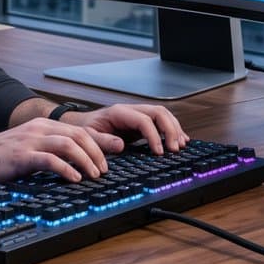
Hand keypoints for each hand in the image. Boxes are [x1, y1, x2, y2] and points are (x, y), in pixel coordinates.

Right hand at [0, 118, 112, 184]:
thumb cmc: (0, 156)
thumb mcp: (28, 146)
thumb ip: (49, 148)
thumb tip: (72, 160)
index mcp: (42, 125)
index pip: (79, 129)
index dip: (99, 142)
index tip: (113, 154)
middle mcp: (39, 128)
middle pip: (78, 134)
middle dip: (97, 152)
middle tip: (104, 169)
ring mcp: (30, 140)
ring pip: (68, 144)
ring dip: (86, 160)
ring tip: (94, 175)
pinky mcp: (22, 156)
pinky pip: (50, 160)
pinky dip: (66, 169)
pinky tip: (74, 179)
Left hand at [62, 102, 189, 154]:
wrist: (81, 124)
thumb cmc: (85, 129)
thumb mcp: (88, 136)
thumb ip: (102, 141)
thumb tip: (121, 145)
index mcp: (119, 112)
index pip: (144, 120)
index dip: (154, 136)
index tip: (159, 152)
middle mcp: (131, 110)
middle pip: (158, 112)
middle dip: (170, 130)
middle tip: (175, 149)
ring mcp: (137, 115)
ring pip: (163, 114)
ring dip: (174, 129)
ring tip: (181, 145)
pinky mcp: (141, 123)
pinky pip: (161, 122)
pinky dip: (172, 130)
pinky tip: (180, 140)